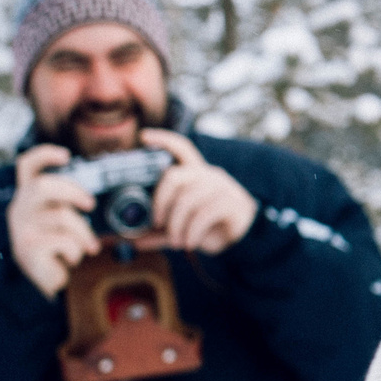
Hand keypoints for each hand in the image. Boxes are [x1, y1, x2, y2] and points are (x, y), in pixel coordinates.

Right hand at [8, 145, 98, 298]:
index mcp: (28, 197)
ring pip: (61, 216)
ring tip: (88, 247)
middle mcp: (19, 209)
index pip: (26, 167)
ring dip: (83, 233)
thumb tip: (91, 194)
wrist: (41, 284)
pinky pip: (63, 241)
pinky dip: (75, 251)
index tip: (66, 155)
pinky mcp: (28, 248)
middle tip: (90, 204)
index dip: (44, 155)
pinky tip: (70, 259)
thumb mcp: (60, 221)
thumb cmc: (56, 248)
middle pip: (42, 185)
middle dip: (72, 191)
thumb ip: (67, 203)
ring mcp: (21, 229)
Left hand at [138, 129, 257, 254]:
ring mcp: (222, 187)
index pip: (181, 148)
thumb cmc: (212, 226)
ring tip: (176, 242)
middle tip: (157, 223)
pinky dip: (192, 232)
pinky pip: (204, 214)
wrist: (245, 238)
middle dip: (160, 201)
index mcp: (196, 174)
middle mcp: (208, 175)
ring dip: (176, 225)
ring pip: (187, 200)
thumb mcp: (183, 227)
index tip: (143, 137)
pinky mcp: (232, 202)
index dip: (163, 139)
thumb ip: (161, 232)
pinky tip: (190, 243)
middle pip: (175, 175)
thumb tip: (135, 241)